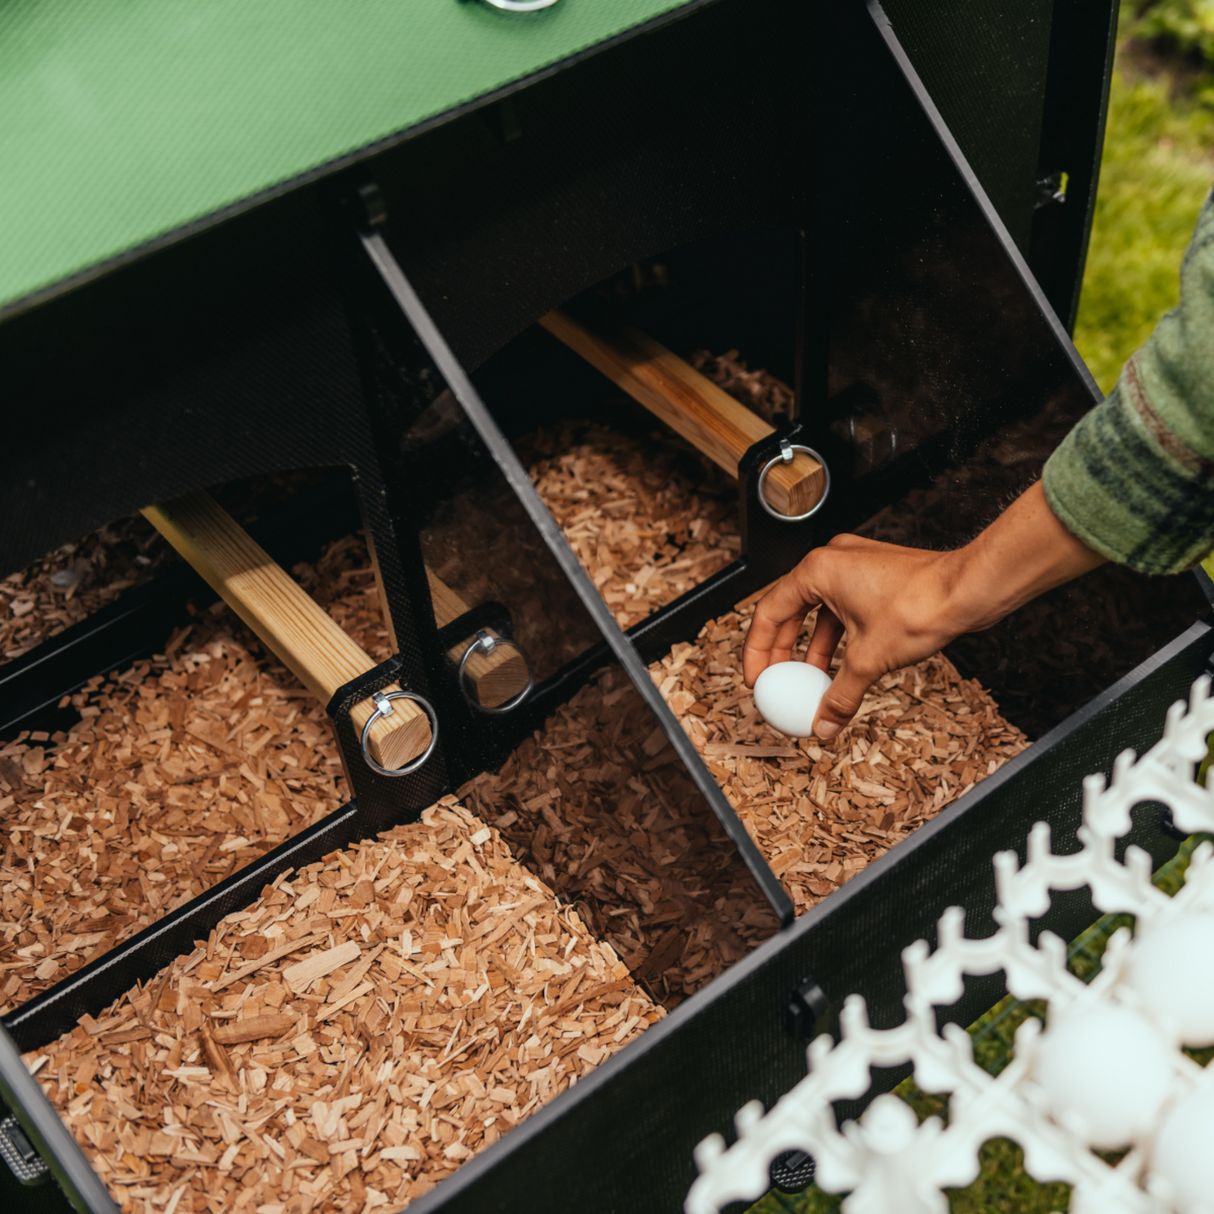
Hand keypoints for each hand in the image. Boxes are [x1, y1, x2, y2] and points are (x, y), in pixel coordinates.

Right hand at [742, 482, 1105, 738]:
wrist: (969, 588)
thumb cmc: (922, 603)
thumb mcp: (869, 659)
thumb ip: (840, 695)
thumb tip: (823, 724)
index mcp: (817, 570)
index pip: (769, 612)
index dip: (757, 651)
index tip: (756, 678)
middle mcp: (831, 561)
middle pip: (789, 611)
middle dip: (781, 651)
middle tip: (775, 681)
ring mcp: (854, 566)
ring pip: (818, 611)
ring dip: (811, 648)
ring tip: (809, 681)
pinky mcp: (874, 577)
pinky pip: (842, 609)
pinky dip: (837, 638)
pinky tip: (840, 666)